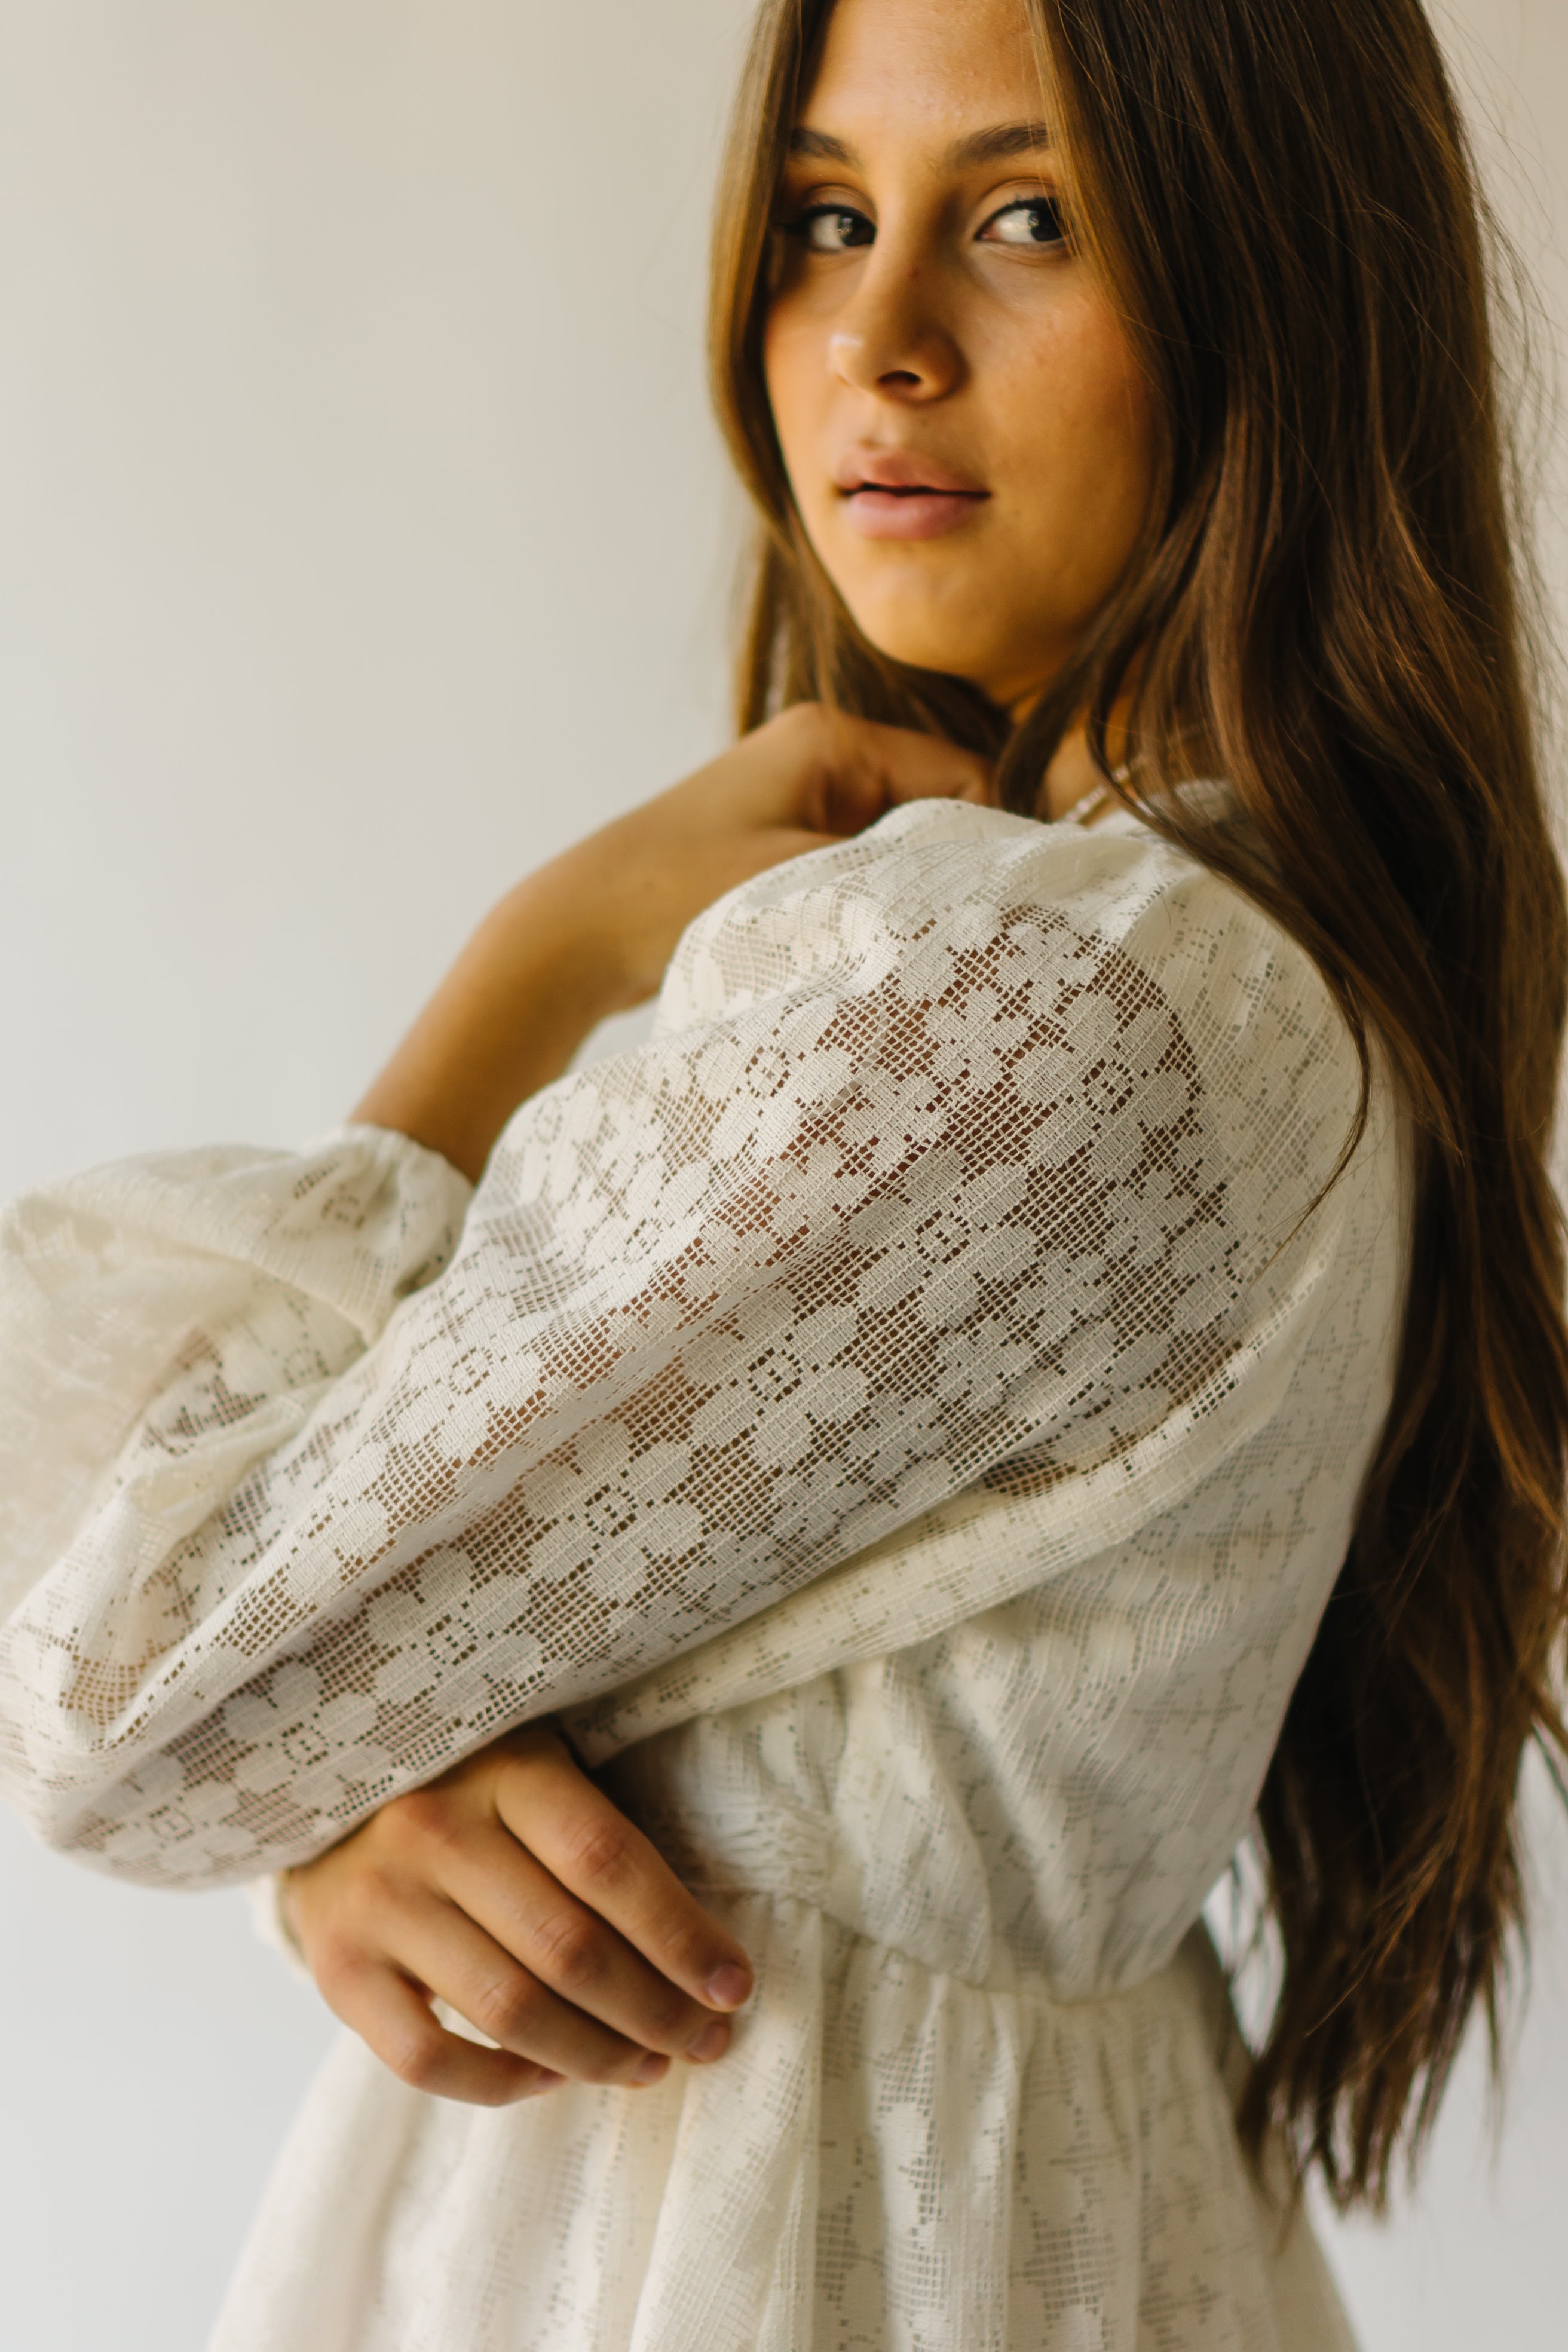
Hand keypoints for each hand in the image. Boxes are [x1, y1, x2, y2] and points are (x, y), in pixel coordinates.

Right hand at [283, 1726, 754, 2106]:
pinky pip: (429, 2058)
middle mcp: (433, 1829)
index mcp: (505, 1769)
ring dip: (596, 2055)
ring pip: (510, 2010)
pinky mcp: (338, 1967)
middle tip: (704, 2041)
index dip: (681, 1934)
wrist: (329, 1796)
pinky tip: (552, 2076)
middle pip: (569, 1948)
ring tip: (647, 2067)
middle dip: (654, 2011)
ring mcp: (379, 1901)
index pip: (608, 1861)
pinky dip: (503, 2082)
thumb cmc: (471, 1788)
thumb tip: (702, 1954)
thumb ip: (601, 1839)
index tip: (733, 1986)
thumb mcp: (537, 1772)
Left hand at [353, 705, 992, 1177]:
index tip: (991, 909)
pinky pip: (854, 875)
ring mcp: (798, 804)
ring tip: (900, 946)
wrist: (571, 935)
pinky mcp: (779, 852)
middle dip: (943, 874)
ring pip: (895, 853)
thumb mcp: (797, 880)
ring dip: (901, 898)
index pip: (963, 777)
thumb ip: (895, 873)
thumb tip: (982, 887)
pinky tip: (861, 950)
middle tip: (955, 937)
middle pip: (934, 815)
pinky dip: (864, 910)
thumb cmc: (671, 895)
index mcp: (831, 738)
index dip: (984, 845)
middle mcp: (820, 757)